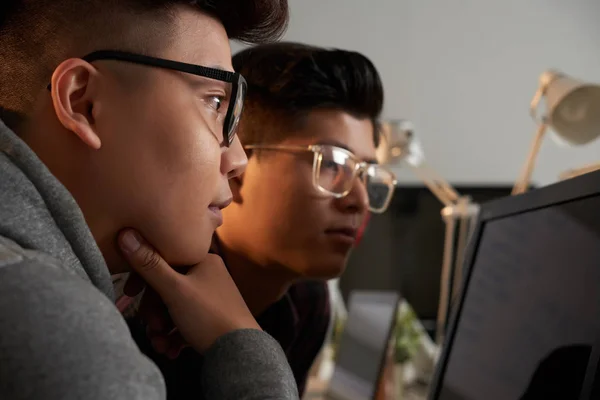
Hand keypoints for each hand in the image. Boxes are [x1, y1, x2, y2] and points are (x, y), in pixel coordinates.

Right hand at [118, 229, 260, 353]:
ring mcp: (211, 299)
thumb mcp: (174, 289)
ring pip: (174, 310)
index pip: (165, 261)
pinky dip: (174, 337)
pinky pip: (185, 324)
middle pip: (167, 289)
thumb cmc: (208, 315)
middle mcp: (209, 276)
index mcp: (204, 261)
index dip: (144, 278)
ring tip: (161, 345)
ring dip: (162, 329)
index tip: (130, 292)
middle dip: (154, 312)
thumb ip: (149, 264)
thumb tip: (126, 233)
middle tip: (153, 327)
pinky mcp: (211, 320)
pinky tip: (171, 351)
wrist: (239, 351)